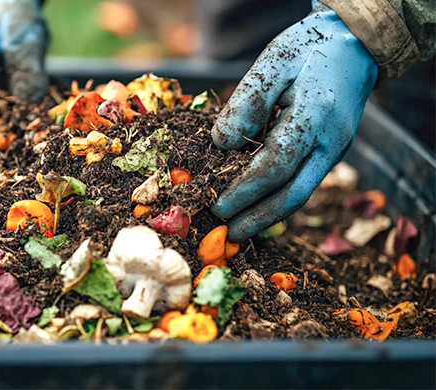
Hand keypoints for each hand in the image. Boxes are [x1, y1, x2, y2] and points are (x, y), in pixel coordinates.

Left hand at [211, 1, 377, 241]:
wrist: (354, 47)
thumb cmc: (308, 49)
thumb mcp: (273, 63)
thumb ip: (247, 103)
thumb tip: (222, 144)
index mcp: (315, 116)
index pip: (275, 165)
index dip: (245, 190)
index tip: (218, 205)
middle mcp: (332, 142)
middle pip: (294, 193)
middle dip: (258, 217)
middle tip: (229, 234)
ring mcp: (335, 151)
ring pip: (302, 194)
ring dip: (269, 215)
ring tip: (239, 229)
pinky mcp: (331, 153)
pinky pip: (304, 183)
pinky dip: (279, 199)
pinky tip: (257, 207)